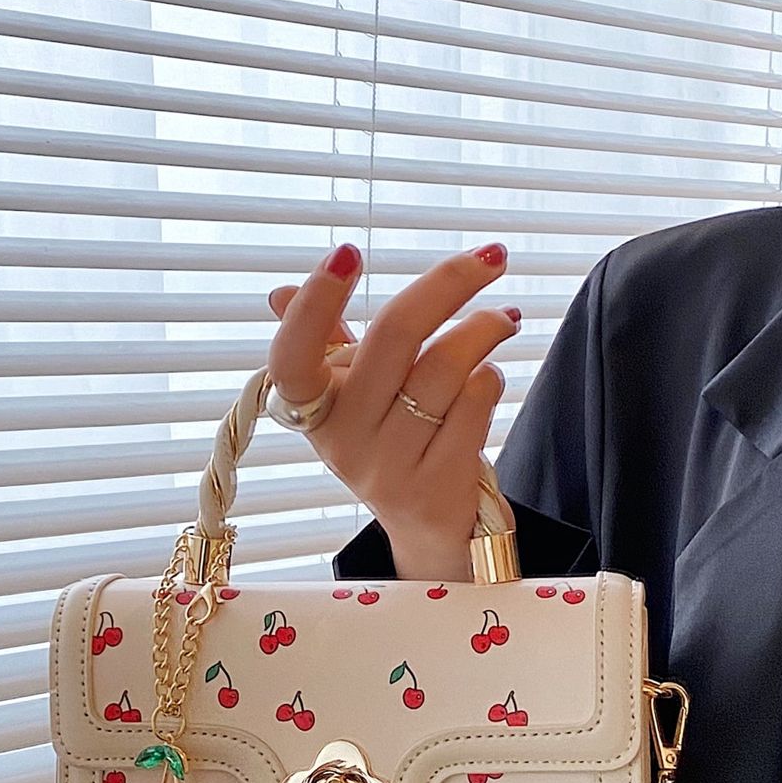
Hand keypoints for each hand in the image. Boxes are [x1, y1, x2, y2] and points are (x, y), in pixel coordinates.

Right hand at [265, 242, 519, 579]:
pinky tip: (491, 378)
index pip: (293, 358)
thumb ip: (324, 345)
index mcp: (314, 411)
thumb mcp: (352, 398)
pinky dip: (491, 380)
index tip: (349, 253)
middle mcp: (344, 442)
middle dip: (449, 283)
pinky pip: (476, 405)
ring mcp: (390, 469)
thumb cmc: (391, 443)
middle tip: (490, 258)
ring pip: (446, 367)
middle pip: (394, 337)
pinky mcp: (437, 487)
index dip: (314, 304)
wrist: (430, 529)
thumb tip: (277, 293)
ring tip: (503, 321)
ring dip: (486, 331)